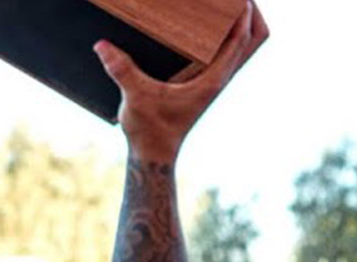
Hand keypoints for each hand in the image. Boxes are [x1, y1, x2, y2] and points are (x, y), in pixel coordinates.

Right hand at [94, 2, 269, 161]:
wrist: (154, 152)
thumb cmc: (150, 129)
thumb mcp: (135, 96)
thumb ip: (122, 70)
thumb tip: (102, 46)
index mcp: (212, 80)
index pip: (240, 40)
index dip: (244, 14)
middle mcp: (220, 78)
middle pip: (254, 40)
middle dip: (253, 15)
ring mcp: (215, 80)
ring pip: (244, 47)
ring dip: (244, 24)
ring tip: (230, 6)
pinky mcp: (206, 82)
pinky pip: (228, 53)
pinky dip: (229, 35)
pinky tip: (213, 25)